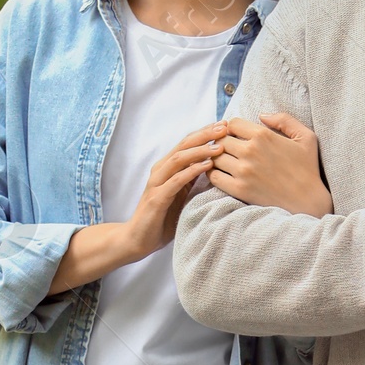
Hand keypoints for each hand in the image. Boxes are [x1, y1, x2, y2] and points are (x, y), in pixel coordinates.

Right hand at [121, 126, 226, 256]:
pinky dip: (192, 171)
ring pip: (179, 159)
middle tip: (225, 127)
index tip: (226, 125)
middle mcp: (160, 170)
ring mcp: (157, 183)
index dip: (206, 133)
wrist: (138, 239)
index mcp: (167, 168)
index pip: (187, 143)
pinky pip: (176, 181)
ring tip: (219, 146)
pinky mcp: (157, 198)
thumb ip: (193, 180)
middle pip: (184, 145)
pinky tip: (207, 166)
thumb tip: (216, 167)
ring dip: (200, 151)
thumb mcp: (182, 195)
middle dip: (205, 135)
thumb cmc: (162, 218)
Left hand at [209, 113, 332, 215]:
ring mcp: (243, 171)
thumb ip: (284, 119)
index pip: (232, 123)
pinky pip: (214, 177)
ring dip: (217, 158)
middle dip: (223, 142)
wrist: (308, 201)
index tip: (237, 136)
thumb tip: (261, 115)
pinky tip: (223, 174)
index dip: (232, 128)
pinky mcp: (239, 189)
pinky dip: (214, 174)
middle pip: (221, 140)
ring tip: (226, 162)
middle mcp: (250, 151)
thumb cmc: (307, 168)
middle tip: (230, 150)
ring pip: (215, 157)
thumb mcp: (305, 137)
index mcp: (263, 135)